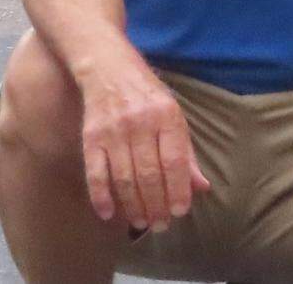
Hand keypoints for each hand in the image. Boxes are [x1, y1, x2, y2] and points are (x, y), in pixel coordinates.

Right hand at [79, 54, 210, 231]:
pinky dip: (102, 197)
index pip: (175, 161)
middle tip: (161, 224)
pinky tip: (110, 214)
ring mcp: (114, 130)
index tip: (180, 211)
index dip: (178, 190)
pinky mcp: (91, 137)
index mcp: (166, 115)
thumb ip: (186, 152)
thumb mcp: (173, 114)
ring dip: (133, 206)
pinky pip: (96, 173)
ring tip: (142, 223)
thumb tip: (201, 187)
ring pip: (125, 178)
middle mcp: (140, 122)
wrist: (108, 67)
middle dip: (157, 205)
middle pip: (150, 174)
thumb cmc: (147, 94)